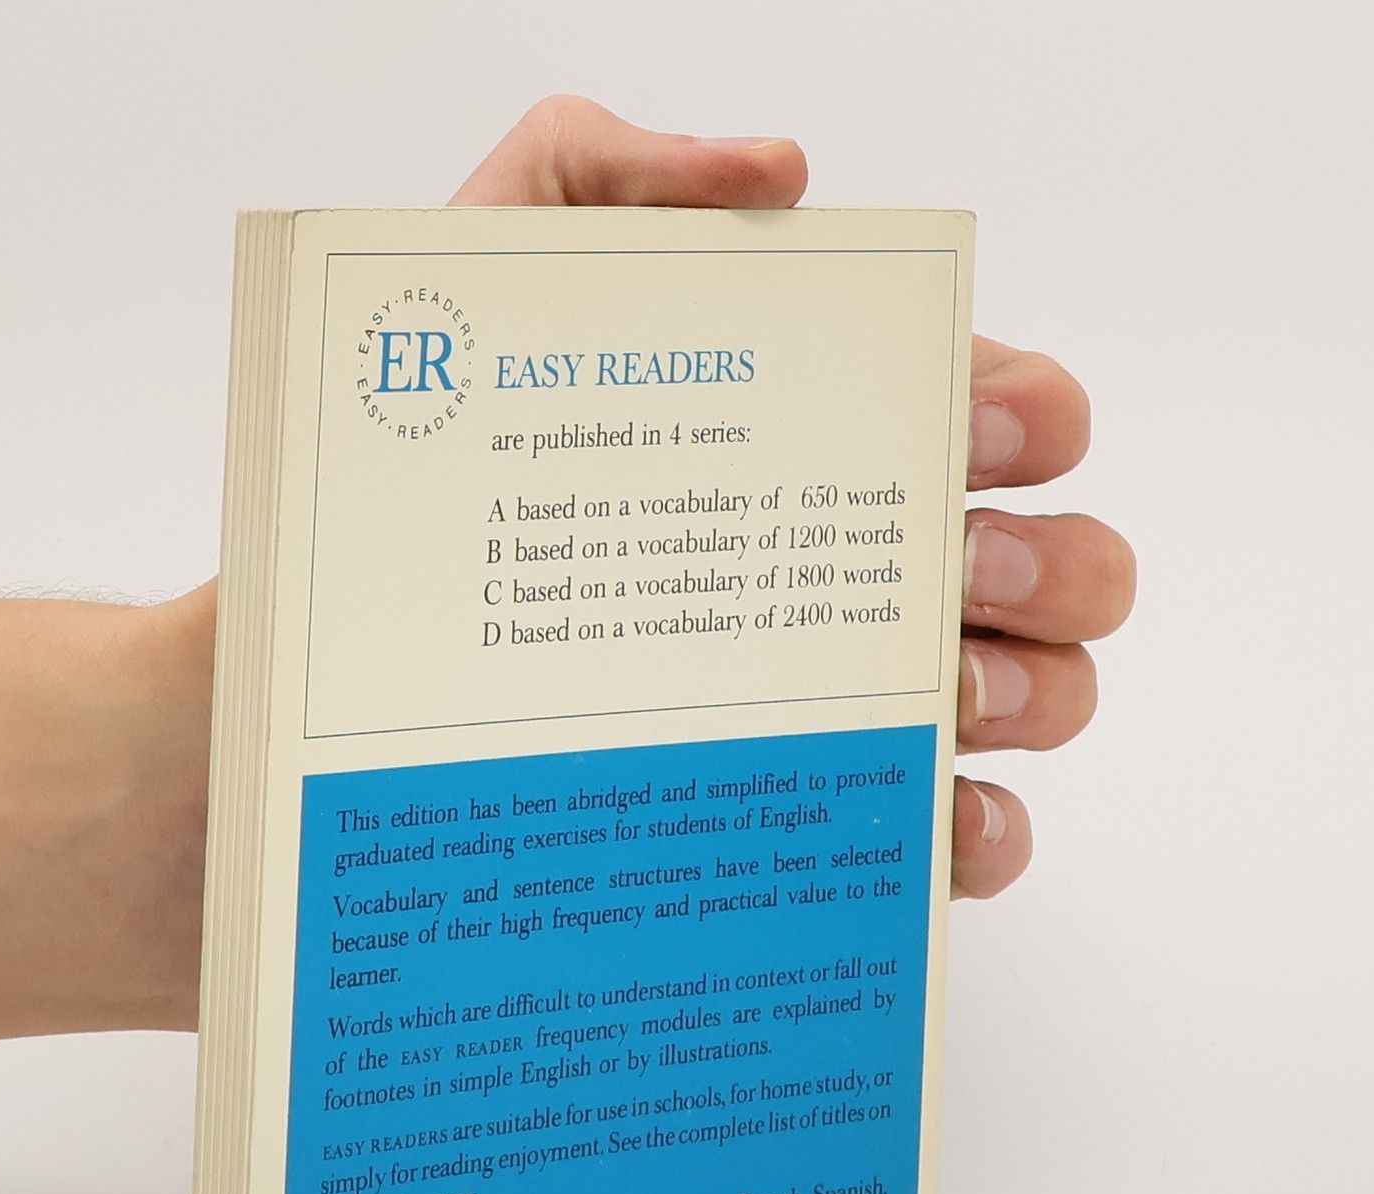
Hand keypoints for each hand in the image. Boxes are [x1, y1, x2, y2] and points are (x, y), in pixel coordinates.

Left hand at [452, 96, 1136, 898]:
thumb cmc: (403, 482)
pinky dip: (982, 835)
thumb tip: (779, 170)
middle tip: (953, 567)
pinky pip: (956, 843)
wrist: (321, 664)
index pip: (991, 414)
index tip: (977, 427)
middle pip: (1051, 567)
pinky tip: (938, 816)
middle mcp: (854, 573)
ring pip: (1036, 699)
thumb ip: (604, 175)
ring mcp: (850, 706)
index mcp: (814, 446)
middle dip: (1051, 563)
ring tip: (941, 692)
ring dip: (1031, 691)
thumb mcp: (475, 287)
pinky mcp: (812, 823)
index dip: (1027, 411)